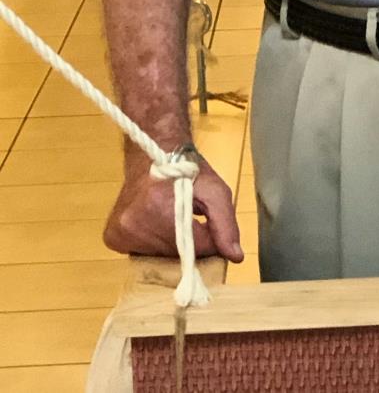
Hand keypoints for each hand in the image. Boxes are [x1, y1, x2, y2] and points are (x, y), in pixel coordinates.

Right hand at [103, 153, 243, 261]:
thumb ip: (226, 223)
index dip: (208, 240)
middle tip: (189, 219)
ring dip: (170, 243)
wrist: (153, 152)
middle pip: (175, 254)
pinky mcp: (111, 237)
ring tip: (171, 218)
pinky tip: (154, 224)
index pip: (195, 247)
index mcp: (160, 208)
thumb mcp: (214, 189)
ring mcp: (119, 232)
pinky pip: (139, 253)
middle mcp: (134, 223)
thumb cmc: (187, 170)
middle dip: (189, 242)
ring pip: (158, 256)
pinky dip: (151, 244)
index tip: (208, 225)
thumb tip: (236, 257)